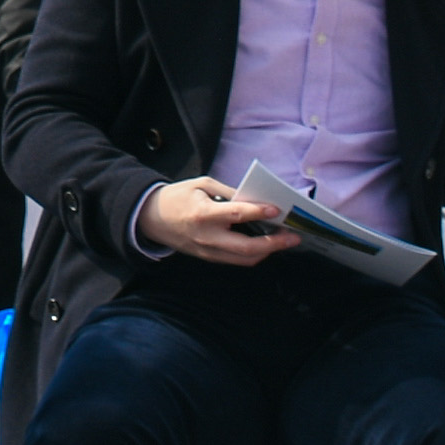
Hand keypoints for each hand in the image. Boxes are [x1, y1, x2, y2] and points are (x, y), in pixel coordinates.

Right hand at [140, 177, 301, 265]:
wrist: (150, 218)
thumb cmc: (177, 197)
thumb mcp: (201, 184)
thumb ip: (229, 193)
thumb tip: (255, 199)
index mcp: (204, 213)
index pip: (237, 215)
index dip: (259, 213)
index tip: (277, 209)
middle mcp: (207, 237)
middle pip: (247, 248)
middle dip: (274, 244)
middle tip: (293, 237)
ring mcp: (208, 251)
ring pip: (244, 259)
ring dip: (268, 251)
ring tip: (284, 241)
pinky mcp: (208, 258)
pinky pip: (236, 260)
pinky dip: (253, 253)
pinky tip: (265, 245)